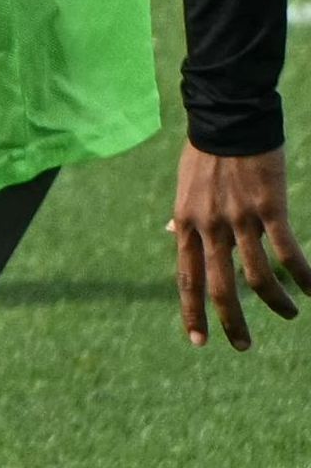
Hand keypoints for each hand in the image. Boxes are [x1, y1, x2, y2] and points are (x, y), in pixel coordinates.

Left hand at [171, 145, 300, 349]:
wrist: (230, 121)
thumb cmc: (206, 153)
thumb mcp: (183, 187)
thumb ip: (182, 216)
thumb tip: (170, 231)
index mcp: (186, 225)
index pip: (186, 279)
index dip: (192, 312)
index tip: (199, 341)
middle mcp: (210, 228)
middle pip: (220, 288)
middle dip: (231, 322)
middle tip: (242, 346)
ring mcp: (239, 220)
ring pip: (258, 276)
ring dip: (275, 302)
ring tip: (288, 313)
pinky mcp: (269, 209)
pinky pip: (287, 252)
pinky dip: (303, 275)